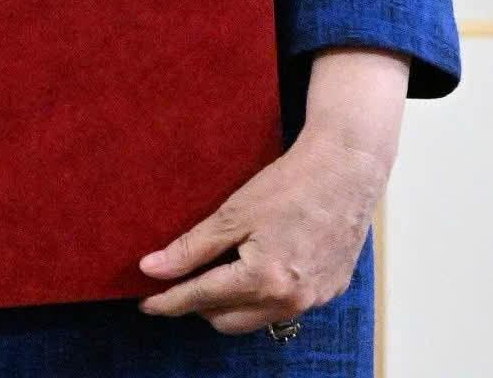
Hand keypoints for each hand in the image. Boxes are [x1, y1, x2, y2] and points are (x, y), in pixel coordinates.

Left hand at [140, 96, 396, 333]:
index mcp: (264, 280)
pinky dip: (261, 295)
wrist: (346, 171)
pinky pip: (283, 307)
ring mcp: (313, 300)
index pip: (203, 299)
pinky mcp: (327, 292)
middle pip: (228, 321)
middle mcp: (290, 301)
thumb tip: (152, 268)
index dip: (170, 302)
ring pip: (256, 319)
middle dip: (199, 306)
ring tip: (213, 272)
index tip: (146, 304)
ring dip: (230, 303)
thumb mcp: (233, 212)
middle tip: (178, 280)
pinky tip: (252, 267)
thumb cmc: (290, 184)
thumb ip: (191, 247)